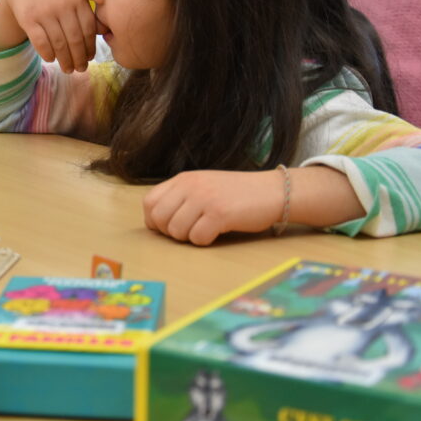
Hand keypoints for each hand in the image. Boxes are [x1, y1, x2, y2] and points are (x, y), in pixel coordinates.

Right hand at [2, 0, 97, 72]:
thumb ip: (87, 13)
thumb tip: (105, 33)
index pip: (88, 29)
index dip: (90, 47)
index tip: (89, 59)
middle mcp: (62, 4)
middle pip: (75, 39)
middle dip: (79, 58)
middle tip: (80, 69)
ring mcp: (44, 11)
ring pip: (59, 43)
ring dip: (65, 60)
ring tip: (68, 69)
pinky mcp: (28, 18)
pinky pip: (41, 42)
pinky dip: (47, 54)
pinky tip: (50, 59)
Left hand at [143, 170, 285, 245]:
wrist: (271, 191)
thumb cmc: (237, 193)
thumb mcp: (203, 186)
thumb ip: (180, 197)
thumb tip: (156, 220)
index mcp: (183, 179)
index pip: (149, 202)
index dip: (155, 221)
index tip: (170, 226)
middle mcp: (191, 186)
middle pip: (159, 219)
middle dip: (170, 233)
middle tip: (189, 231)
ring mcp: (204, 198)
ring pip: (176, 231)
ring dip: (188, 238)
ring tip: (205, 230)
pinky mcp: (219, 213)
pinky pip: (197, 238)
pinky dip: (205, 241)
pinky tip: (217, 232)